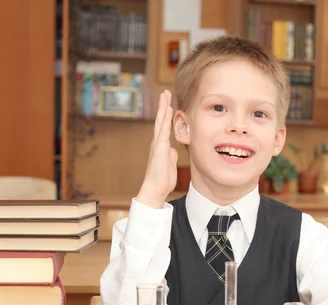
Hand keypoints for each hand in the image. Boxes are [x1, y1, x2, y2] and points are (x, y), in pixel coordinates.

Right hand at [136, 90, 177, 208]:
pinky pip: (163, 130)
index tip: (168, 103)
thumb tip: (172, 150)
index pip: (163, 126)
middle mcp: (157, 142)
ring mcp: (157, 144)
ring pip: (160, 122)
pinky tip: (167, 110)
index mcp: (161, 146)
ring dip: (163, 108)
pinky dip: (165, 119)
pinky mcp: (159, 148)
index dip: (165, 114)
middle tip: (164, 92)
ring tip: (164, 95)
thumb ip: (170, 156)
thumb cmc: (162, 180)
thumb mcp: (169, 165)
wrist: (155, 189)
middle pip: (160, 120)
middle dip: (162, 106)